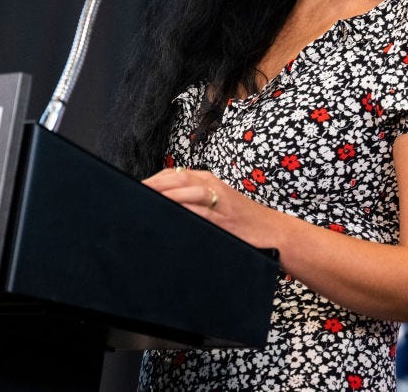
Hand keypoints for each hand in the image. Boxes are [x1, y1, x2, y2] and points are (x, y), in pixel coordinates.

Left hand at [142, 167, 278, 246]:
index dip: (153, 180)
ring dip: (165, 194)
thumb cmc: (243, 221)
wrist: (275, 233)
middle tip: (132, 194)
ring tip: (145, 201)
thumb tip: (163, 206)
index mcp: (209, 180)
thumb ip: (193, 201)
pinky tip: (170, 216)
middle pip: (178, 178)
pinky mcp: (225, 220)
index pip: (174, 174)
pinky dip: (185, 212)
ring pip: (188, 190)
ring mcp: (220, 202)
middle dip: (154, 185)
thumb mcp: (217, 203)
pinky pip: (201, 213)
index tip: (134, 188)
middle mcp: (213, 186)